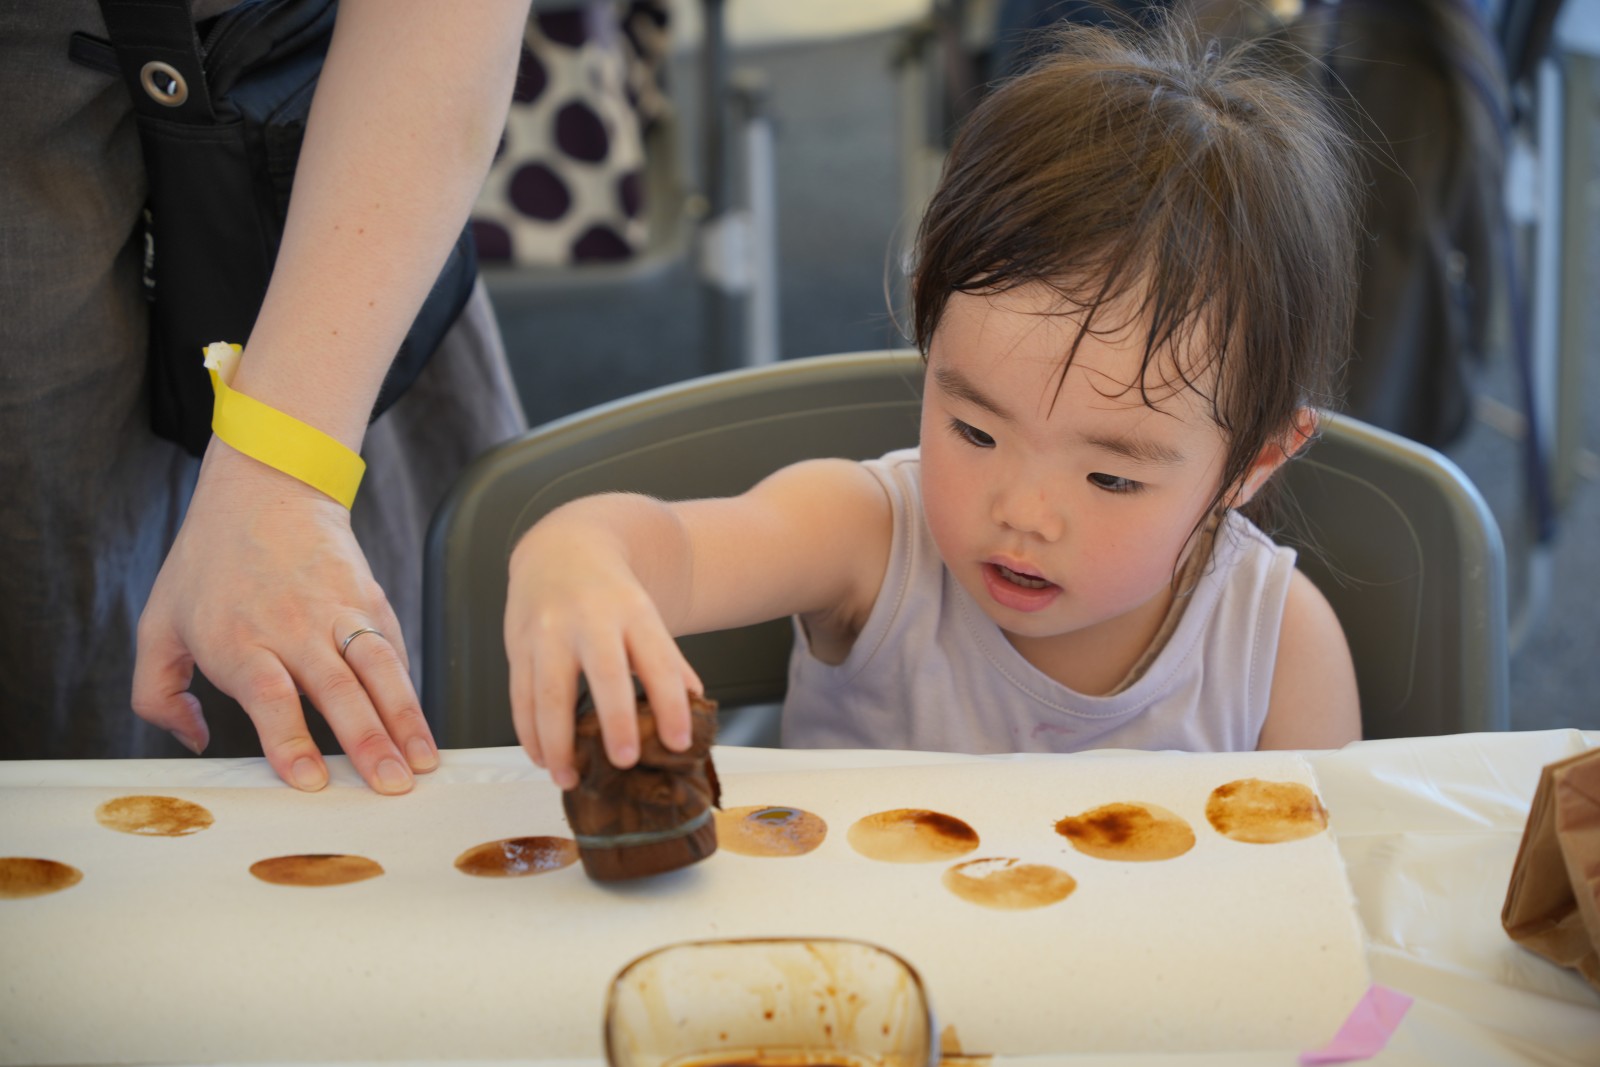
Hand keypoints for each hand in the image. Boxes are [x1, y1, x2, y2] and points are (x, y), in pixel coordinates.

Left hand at [132, 443, 437, 793]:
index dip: (291, 740)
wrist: (266, 488)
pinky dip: (408, 689)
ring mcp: (338, 610)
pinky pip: (393, 649)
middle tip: (392, 785)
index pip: (270, 696)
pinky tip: (419, 725)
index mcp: (239, 639)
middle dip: (369, 742)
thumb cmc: (208, 560)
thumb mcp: (157, 623)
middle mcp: (294, 626)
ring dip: (405, 718)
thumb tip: (193, 741)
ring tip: (423, 761)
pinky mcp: (369, 599)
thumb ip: (157, 693)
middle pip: (337, 690)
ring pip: (379, 669)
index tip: (312, 780)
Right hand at [504, 526, 700, 788]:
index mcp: (633, 613)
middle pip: (605, 673)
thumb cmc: (608, 593)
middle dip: (615, 720)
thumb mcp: (644, 616)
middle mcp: (591, 619)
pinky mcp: (518, 643)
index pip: (659, 662)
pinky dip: (528, 732)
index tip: (679, 743)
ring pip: (549, 692)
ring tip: (569, 777)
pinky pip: (520, 695)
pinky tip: (541, 757)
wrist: (561, 548)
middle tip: (623, 761)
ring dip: (557, 742)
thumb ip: (666, 659)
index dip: (671, 704)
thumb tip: (695, 702)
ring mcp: (550, 631)